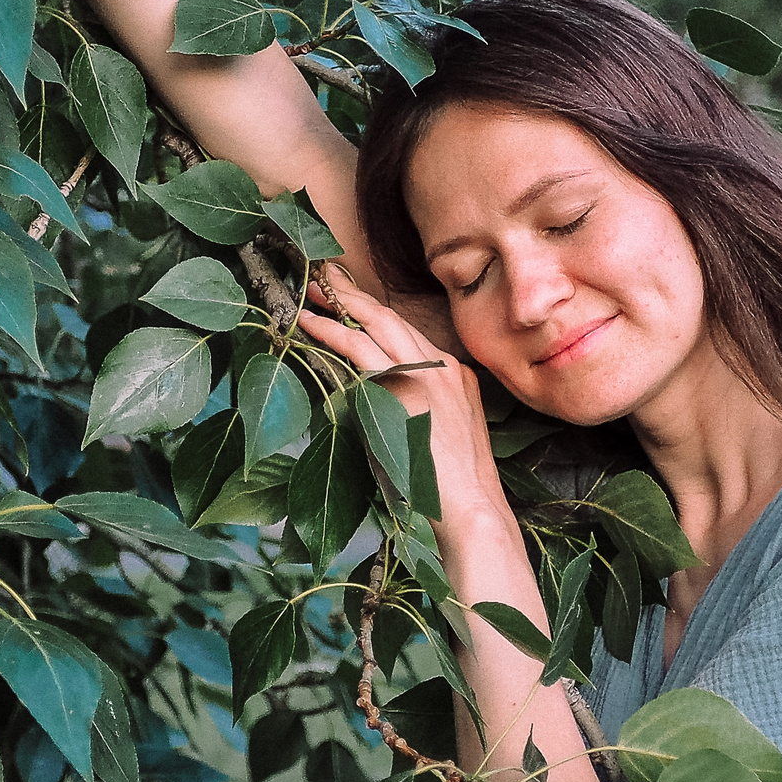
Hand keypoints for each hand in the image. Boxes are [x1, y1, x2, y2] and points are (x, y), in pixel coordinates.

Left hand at [295, 267, 514, 547]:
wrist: (471, 506)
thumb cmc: (454, 485)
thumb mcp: (452, 432)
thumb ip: (430, 403)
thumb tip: (394, 394)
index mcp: (454, 374)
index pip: (407, 332)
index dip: (376, 313)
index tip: (353, 299)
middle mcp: (442, 366)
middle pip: (391, 317)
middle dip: (355, 294)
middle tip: (325, 276)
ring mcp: (425, 373)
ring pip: (375, 324)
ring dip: (340, 304)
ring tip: (311, 290)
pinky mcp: (405, 386)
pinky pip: (361, 349)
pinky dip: (332, 332)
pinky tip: (310, 324)